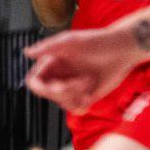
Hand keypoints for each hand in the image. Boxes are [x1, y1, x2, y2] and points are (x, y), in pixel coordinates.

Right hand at [24, 25, 144, 111]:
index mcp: (52, 62)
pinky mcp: (86, 95)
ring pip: (62, 103)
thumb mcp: (71, 41)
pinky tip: (93, 91)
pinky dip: (83, 104)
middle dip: (65, 91)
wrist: (122, 50)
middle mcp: (60, 75)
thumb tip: (26, 53)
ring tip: (90, 81)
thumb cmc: (98, 41)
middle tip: (82, 81)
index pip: (34, 81)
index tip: (58, 85)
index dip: (43, 87)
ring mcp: (73, 86)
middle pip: (48, 95)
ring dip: (76, 96)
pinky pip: (77, 108)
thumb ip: (48, 47)